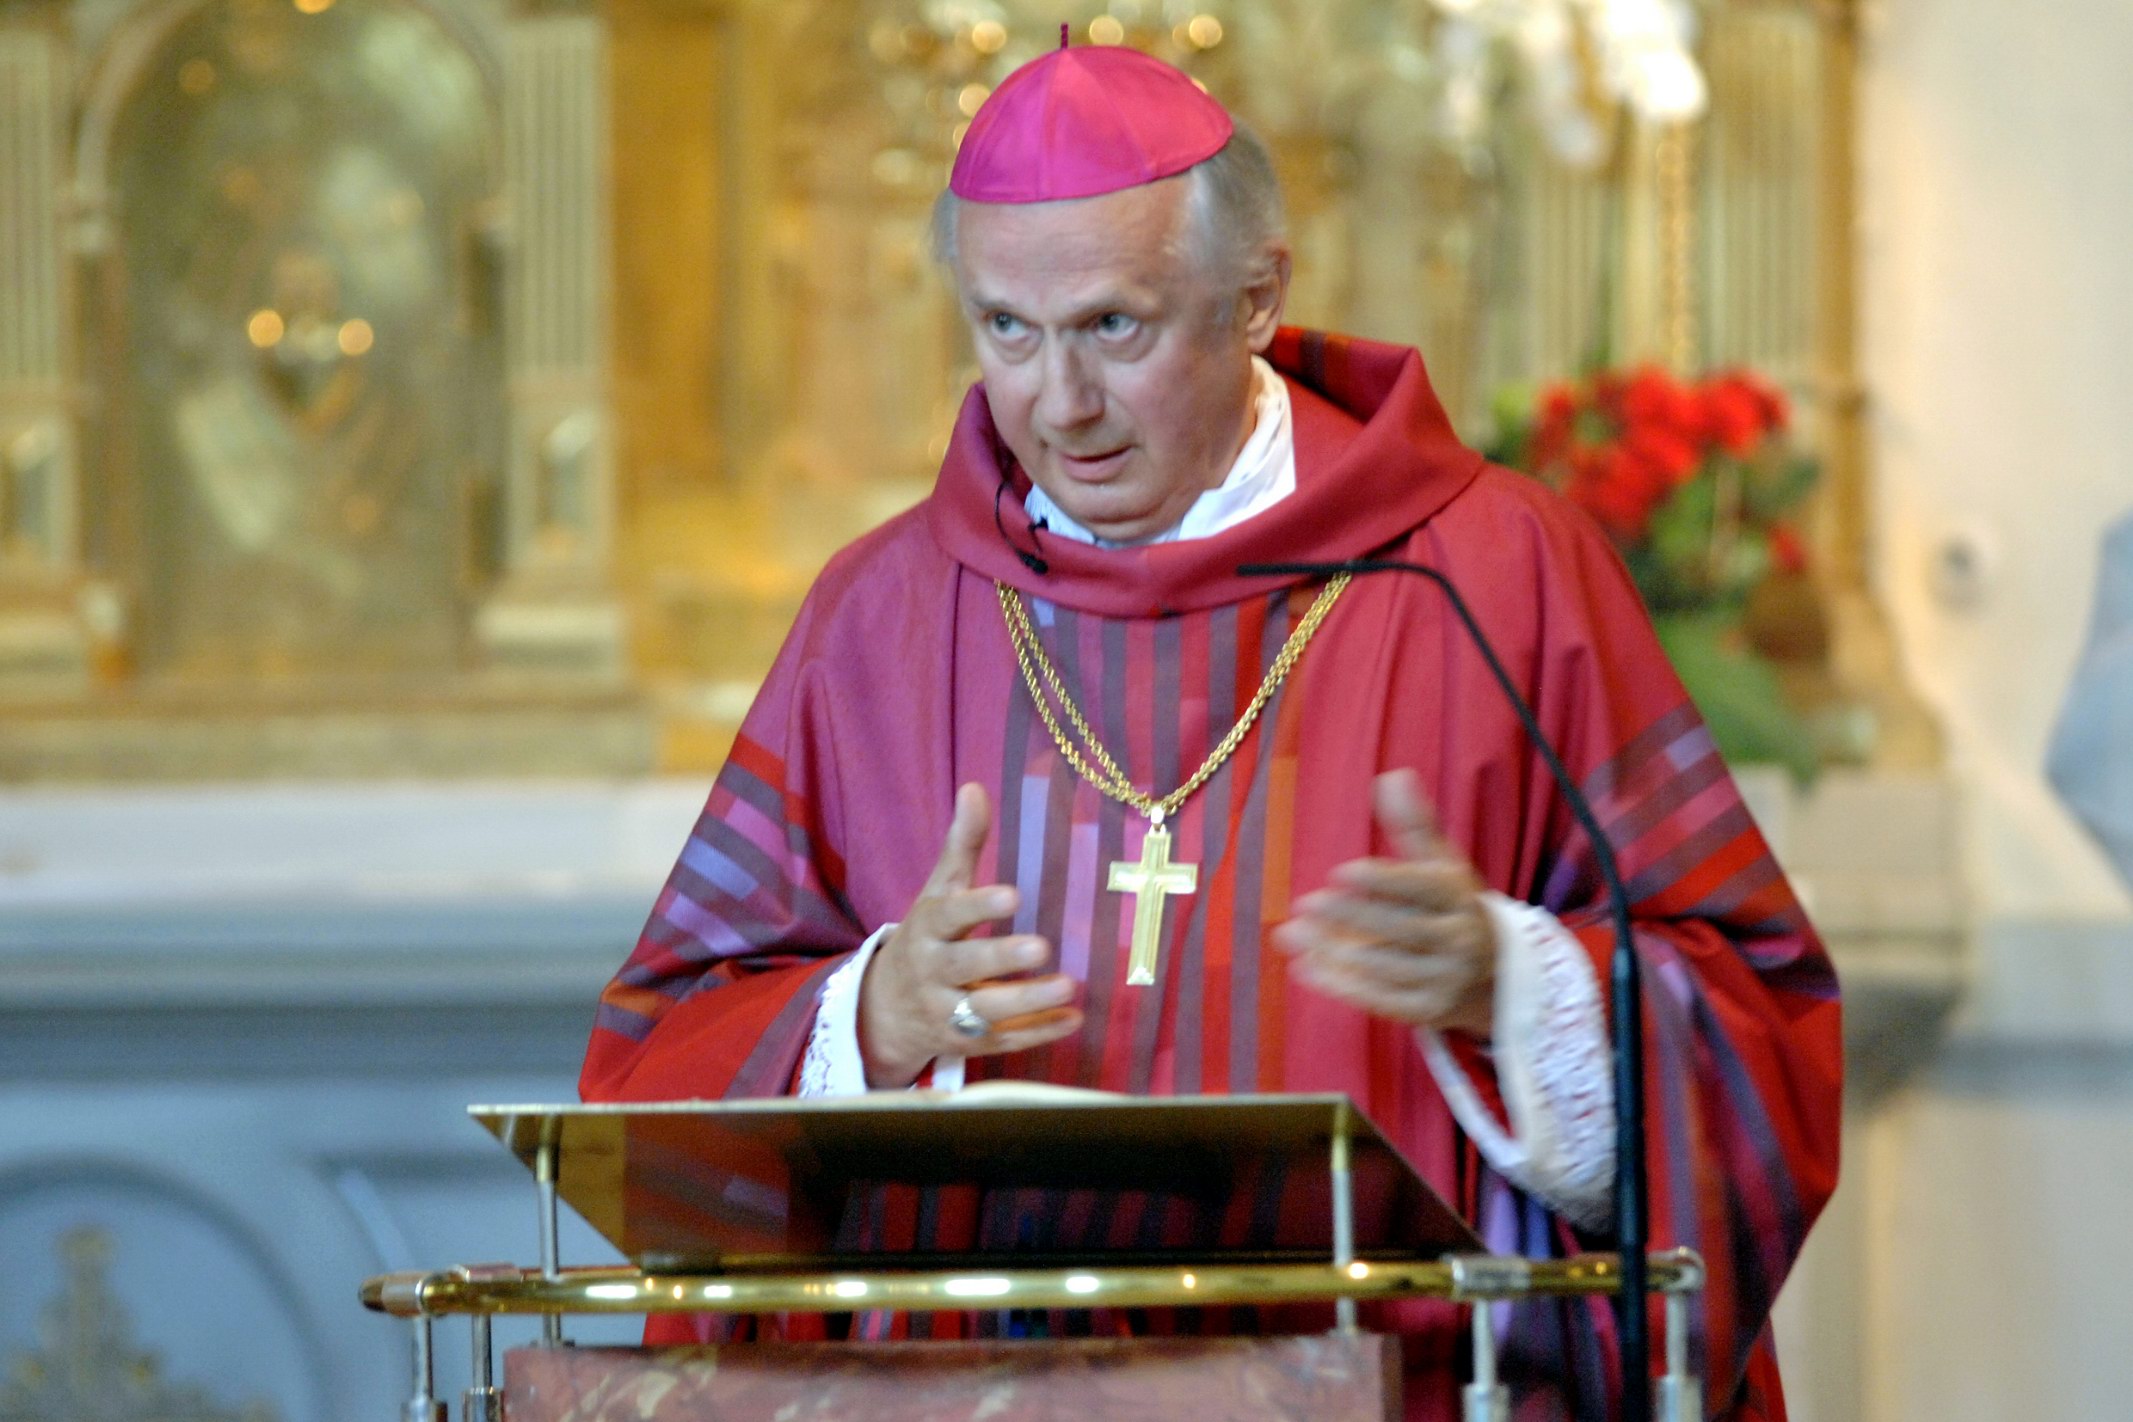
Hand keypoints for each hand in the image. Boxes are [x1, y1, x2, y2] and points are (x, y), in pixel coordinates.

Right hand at [859, 783, 1083, 1087]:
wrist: (883, 1011)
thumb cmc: (927, 937)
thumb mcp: (938, 891)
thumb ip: (961, 845)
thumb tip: (975, 788)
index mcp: (927, 928)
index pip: (950, 915)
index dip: (978, 906)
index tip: (1013, 895)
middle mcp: (932, 972)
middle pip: (965, 967)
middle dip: (1002, 959)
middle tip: (1042, 947)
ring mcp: (946, 1012)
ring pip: (985, 1011)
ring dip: (1027, 1000)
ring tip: (1069, 987)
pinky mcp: (964, 1044)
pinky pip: (1002, 1041)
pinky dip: (1037, 1034)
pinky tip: (1072, 1020)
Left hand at [1273, 769, 1495, 1035]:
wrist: (1499, 975)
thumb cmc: (1455, 907)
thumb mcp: (1443, 865)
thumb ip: (1415, 825)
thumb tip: (1392, 776)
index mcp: (1460, 898)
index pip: (1421, 889)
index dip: (1383, 881)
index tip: (1342, 872)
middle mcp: (1458, 940)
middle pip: (1400, 929)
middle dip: (1351, 917)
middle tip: (1306, 903)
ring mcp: (1445, 980)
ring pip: (1386, 967)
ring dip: (1336, 952)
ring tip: (1292, 933)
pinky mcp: (1429, 1012)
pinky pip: (1382, 1001)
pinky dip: (1342, 986)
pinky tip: (1305, 968)